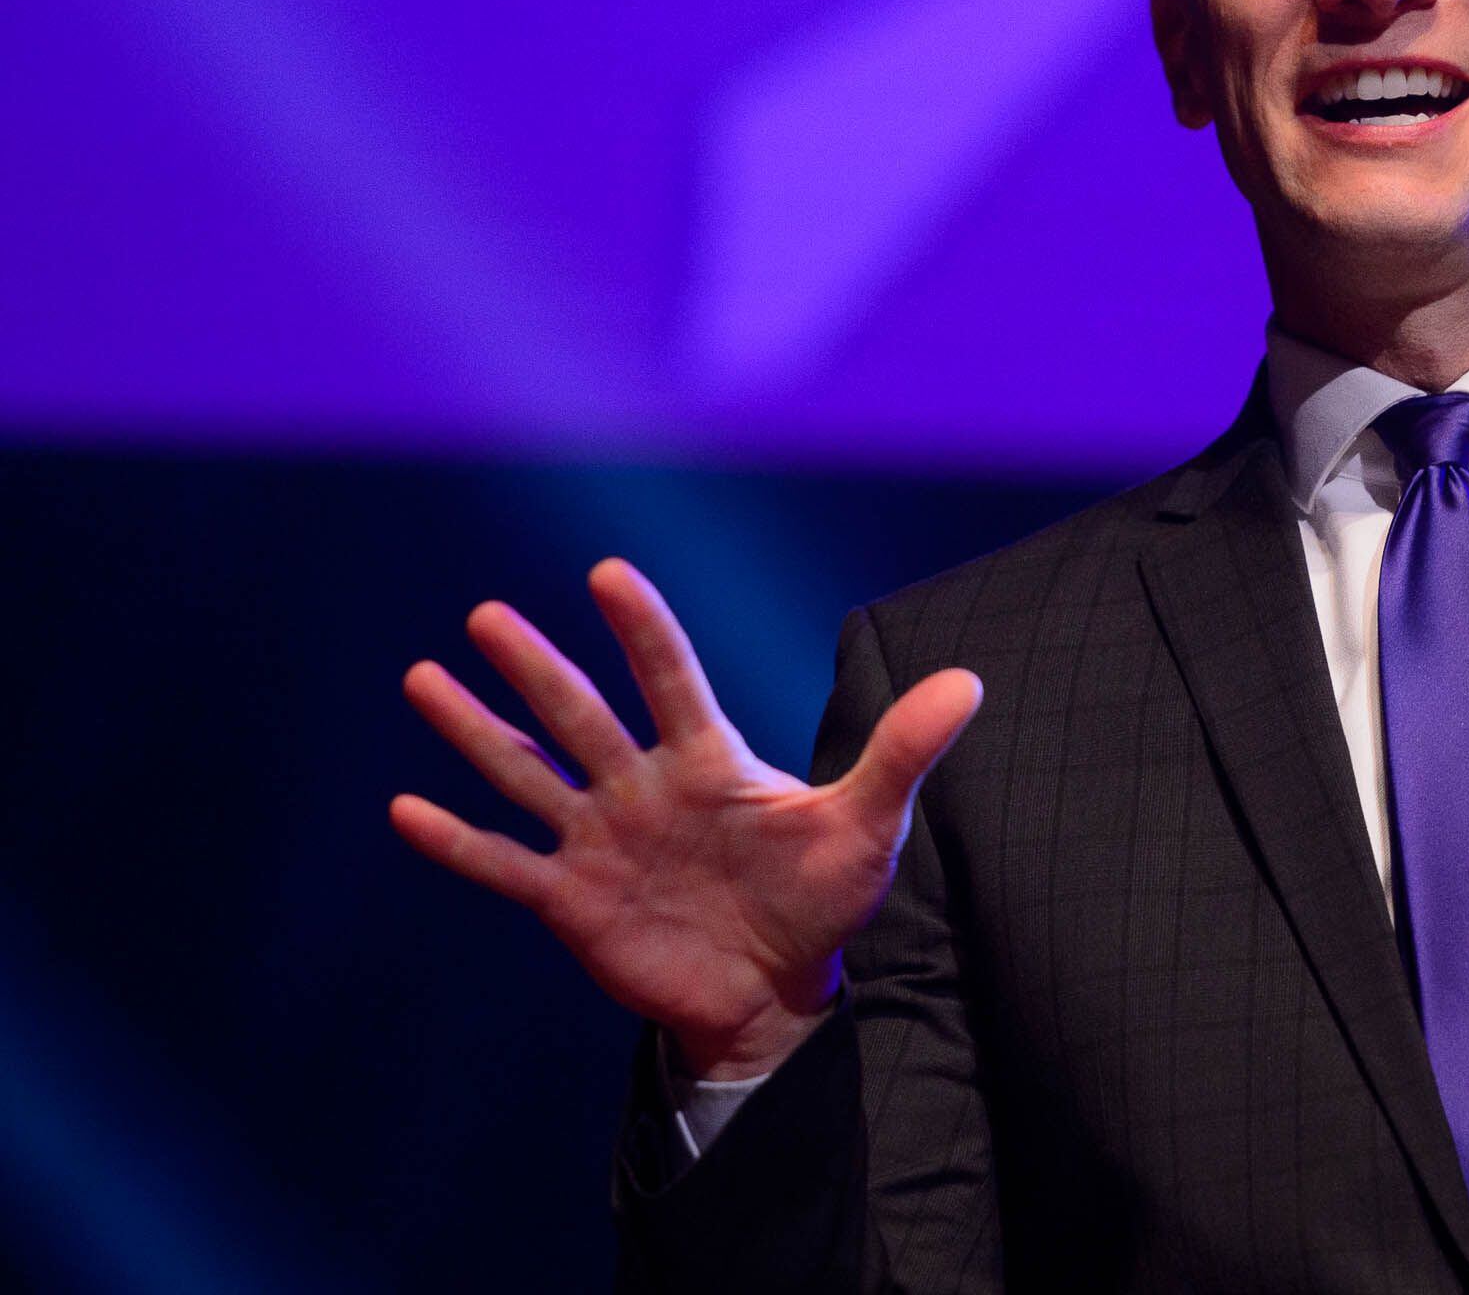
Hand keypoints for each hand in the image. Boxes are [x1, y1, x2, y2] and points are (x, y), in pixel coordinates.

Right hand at [389, 559, 981, 1077]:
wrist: (777, 991)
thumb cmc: (823, 898)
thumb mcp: (870, 827)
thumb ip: (902, 753)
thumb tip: (969, 683)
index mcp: (710, 761)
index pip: (672, 679)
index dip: (642, 630)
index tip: (609, 571)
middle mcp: (644, 787)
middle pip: (582, 717)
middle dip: (536, 668)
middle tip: (487, 614)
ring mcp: (602, 840)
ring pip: (528, 775)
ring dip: (475, 732)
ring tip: (423, 676)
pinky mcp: (573, 901)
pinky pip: (505, 866)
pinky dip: (456, 842)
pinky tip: (405, 808)